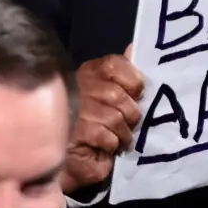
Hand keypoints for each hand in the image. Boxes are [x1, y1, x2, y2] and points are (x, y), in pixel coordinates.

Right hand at [64, 46, 143, 194]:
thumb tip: (133, 48)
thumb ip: (123, 72)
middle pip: (118, 95)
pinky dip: (112, 144)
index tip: (136, 95)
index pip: (115, 65)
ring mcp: (75, 110)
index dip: (132, 82)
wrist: (72, 160)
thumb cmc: (97, 124)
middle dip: (130, 114)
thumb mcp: (112, 95)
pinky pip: (107, 136)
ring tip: (117, 138)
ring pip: (115, 117)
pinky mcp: (75, 134)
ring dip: (122, 133)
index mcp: (89, 72)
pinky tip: (105, 146)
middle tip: (127, 124)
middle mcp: (78, 87)